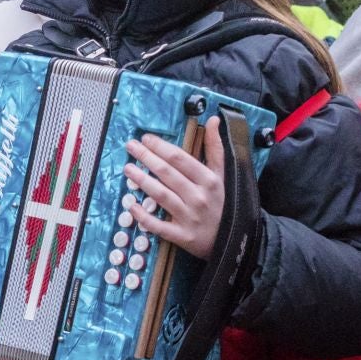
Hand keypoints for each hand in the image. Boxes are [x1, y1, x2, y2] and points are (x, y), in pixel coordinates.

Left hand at [123, 121, 225, 257]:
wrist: (232, 239)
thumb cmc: (221, 202)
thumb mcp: (223, 174)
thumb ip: (216, 147)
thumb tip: (214, 120)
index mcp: (209, 180)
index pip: (180, 159)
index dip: (160, 147)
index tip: (146, 138)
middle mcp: (199, 197)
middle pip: (167, 173)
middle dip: (146, 158)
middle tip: (130, 147)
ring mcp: (190, 217)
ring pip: (161, 195)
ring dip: (142, 180)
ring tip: (128, 168)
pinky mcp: (182, 236)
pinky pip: (158, 225)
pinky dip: (143, 216)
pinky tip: (131, 205)